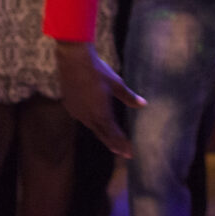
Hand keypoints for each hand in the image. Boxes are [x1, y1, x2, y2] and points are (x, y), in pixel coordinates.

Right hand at [54, 41, 145, 155]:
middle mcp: (88, 117)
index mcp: (101, 113)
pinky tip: (95, 123)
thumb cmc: (98, 71)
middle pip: (102, 134)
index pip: (113, 134)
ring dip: (102, 134)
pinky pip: (83, 119)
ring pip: (92, 127)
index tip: (130, 154)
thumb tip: (143, 104)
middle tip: (123, 153)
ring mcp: (78, 112)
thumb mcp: (116, 83)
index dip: (122, 144)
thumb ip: (129, 97)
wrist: (74, 61)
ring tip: (111, 142)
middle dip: (113, 144)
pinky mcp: (71, 106)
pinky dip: (92, 124)